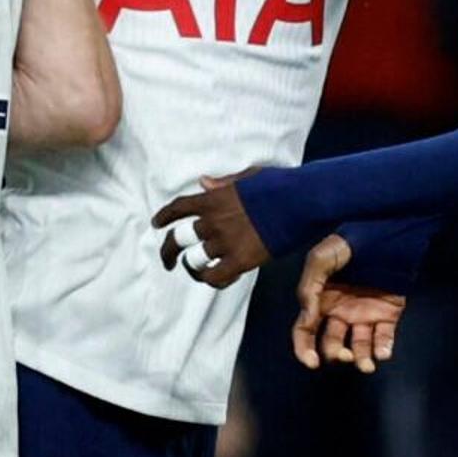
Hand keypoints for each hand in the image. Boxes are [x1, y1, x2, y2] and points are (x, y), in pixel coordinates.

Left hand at [151, 171, 271, 286]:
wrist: (300, 201)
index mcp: (213, 199)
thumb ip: (224, 183)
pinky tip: (214, 278)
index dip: (164, 216)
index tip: (157, 223)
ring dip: (192, 267)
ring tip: (194, 270)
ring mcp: (224, 242)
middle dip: (168, 251)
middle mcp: (212, 222)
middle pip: (178, 239)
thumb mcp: (248, 177)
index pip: (178, 208)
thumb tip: (203, 182)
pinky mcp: (240, 260)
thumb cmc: (279, 185)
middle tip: (167, 260)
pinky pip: (215, 277)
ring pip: (195, 260)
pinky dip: (211, 279)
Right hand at [291, 234, 406, 371]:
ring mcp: (365, 314)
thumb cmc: (350, 241)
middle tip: (344, 355)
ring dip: (360, 360)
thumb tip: (308, 316)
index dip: (304, 349)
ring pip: (359, 347)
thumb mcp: (321, 258)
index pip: (305, 331)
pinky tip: (382, 353)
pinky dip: (383, 350)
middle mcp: (341, 312)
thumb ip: (310, 287)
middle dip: (335, 355)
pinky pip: (384, 338)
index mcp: (321, 300)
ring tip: (365, 364)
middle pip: (332, 344)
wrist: (387, 233)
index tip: (311, 362)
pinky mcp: (388, 314)